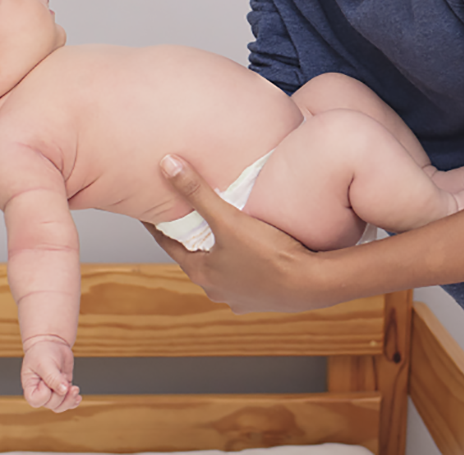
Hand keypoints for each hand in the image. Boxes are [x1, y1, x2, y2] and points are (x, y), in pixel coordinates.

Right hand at [21, 336, 80, 411]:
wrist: (51, 343)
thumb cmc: (42, 351)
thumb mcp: (45, 363)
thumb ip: (53, 377)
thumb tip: (64, 390)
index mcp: (31, 387)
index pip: (37, 401)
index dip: (45, 393)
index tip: (46, 380)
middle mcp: (41, 392)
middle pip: (51, 404)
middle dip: (60, 393)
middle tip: (62, 377)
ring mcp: (52, 391)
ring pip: (60, 406)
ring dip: (69, 400)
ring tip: (75, 389)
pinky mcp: (63, 388)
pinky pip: (68, 401)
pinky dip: (74, 401)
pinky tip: (78, 397)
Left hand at [143, 154, 333, 313]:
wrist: (312, 283)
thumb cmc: (270, 254)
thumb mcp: (228, 219)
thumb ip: (197, 191)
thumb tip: (166, 165)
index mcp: (203, 273)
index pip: (169, 245)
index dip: (159, 226)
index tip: (150, 211)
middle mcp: (217, 289)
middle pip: (195, 257)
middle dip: (191, 237)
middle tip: (187, 215)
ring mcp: (240, 297)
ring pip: (221, 268)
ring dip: (219, 251)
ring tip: (222, 229)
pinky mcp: (263, 298)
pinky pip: (245, 275)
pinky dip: (243, 261)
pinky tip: (253, 248)